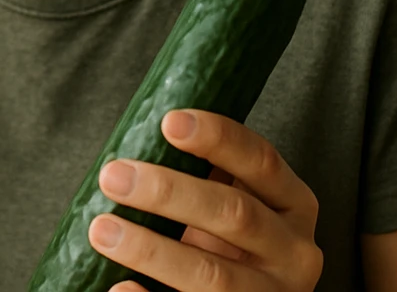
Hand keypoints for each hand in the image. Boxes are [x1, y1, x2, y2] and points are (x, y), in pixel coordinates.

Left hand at [88, 110, 321, 291]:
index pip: (262, 161)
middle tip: (114, 176)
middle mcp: (293, 252)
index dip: (219, 138)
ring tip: (102, 230)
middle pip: (235, 215)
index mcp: (294, 205)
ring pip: (212, 274)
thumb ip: (209, 175)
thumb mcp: (236, 204)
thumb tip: (143, 138)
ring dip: (151, 250)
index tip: (169, 121)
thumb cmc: (232, 243)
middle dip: (170, 193)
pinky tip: (121, 286)